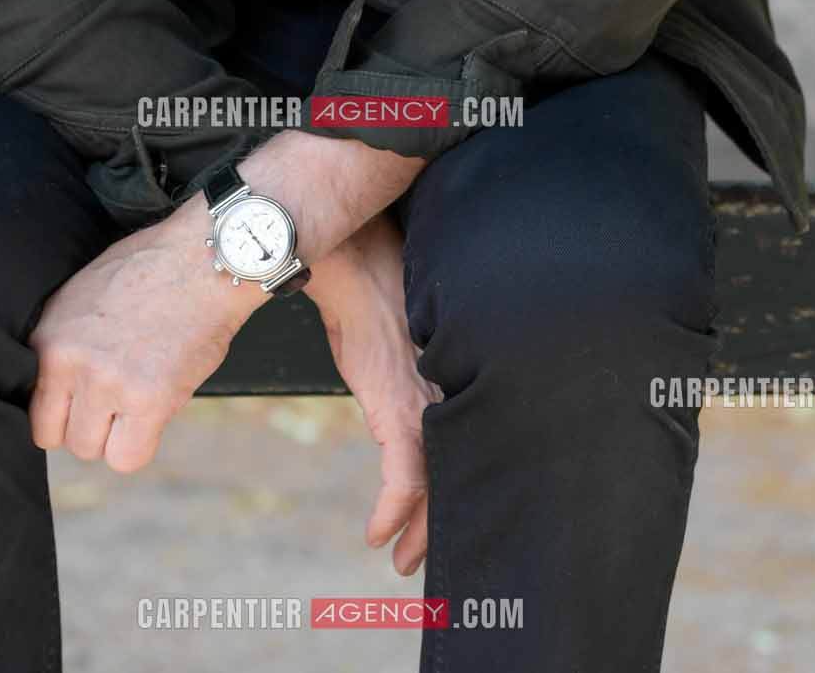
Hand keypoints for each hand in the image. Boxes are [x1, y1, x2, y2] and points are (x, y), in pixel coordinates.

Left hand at [27, 215, 258, 470]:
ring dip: (114, 434)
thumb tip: (53, 385)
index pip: (33, 410)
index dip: (61, 411)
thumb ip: (64, 341)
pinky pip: (127, 457)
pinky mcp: (147, 399)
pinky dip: (140, 443)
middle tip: (115, 398)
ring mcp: (107, 382)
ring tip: (137, 398)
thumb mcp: (84, 294)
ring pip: (91, 449)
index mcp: (50, 335)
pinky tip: (153, 412)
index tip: (82, 402)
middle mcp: (71, 361)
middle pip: (58, 437)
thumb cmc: (152, 269)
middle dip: (88, 423)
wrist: (203, 259)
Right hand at [305, 211, 442, 577]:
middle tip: (431, 562)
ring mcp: (421, 398)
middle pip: (458, 468)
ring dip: (419, 528)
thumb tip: (401, 365)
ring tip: (407, 559)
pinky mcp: (395, 404)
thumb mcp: (393, 325)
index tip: (444, 515)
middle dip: (441, 522)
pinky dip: (393, 509)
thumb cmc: (369, 276)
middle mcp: (441, 389)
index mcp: (444, 371)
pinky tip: (379, 533)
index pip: (465, 439)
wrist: (349, 253)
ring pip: (435, 482)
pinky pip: (404, 475)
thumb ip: (405, 354)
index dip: (459, 484)